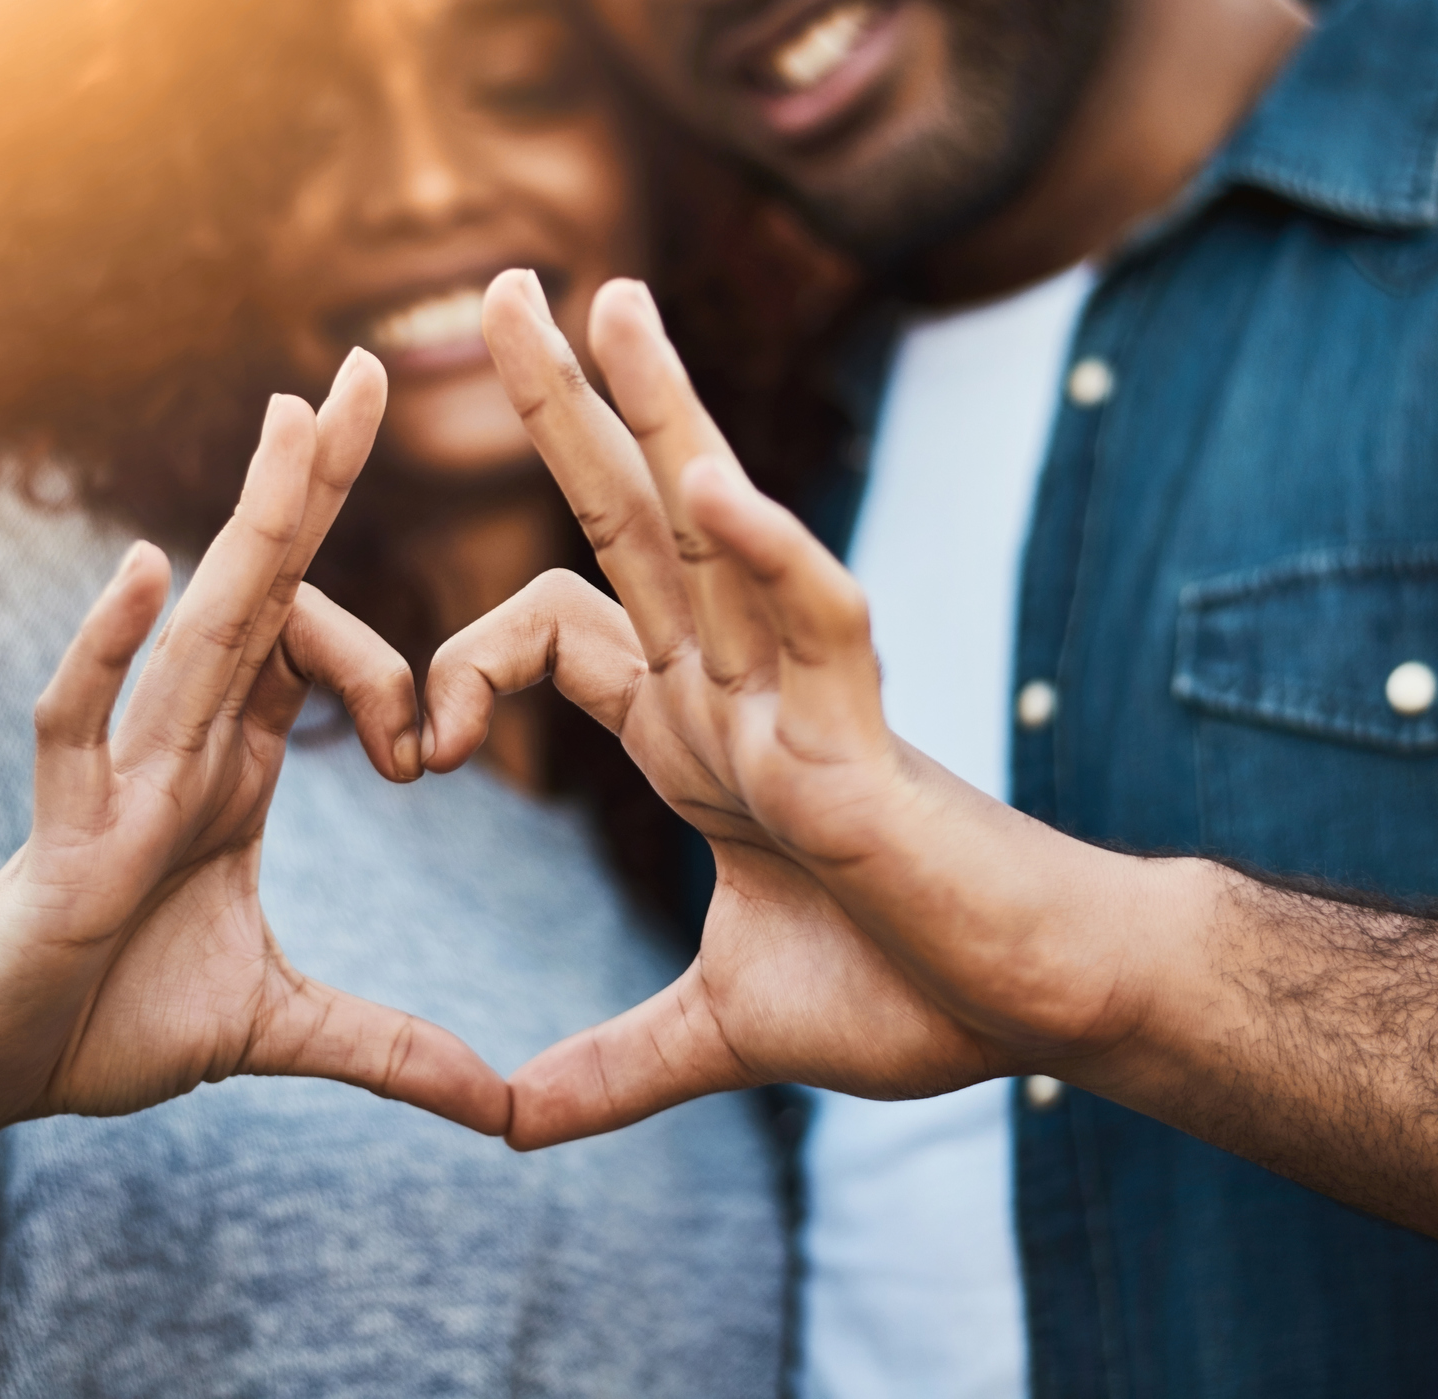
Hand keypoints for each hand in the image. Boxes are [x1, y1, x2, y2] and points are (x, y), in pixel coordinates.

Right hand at [0, 348, 509, 1151]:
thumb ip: (387, 1047)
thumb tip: (501, 1111)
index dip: (392, 673)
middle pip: (261, 591)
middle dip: (315, 485)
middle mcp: (178, 745)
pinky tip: (140, 575)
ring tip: (294, 419)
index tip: (435, 755)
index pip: (313, 652)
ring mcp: (119, 777)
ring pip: (192, 631)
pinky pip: (75, 726)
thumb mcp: (275, 1027)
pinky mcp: (61, 834)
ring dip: (248, 530)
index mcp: (229, 766)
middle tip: (371, 367)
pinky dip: (102, 653)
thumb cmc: (101, 1019)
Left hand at [423, 273, 1170, 1148]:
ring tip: (605, 300)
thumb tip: (518, 1123)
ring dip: (661, 411)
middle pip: (625, 517)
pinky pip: (817, 619)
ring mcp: (797, 699)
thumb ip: (615, 1062)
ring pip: (718, 528)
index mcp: (688, 733)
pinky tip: (709, 490)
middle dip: (563, 403)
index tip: (407, 756)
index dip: (457, 667)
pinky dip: (766, 556)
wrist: (1030, 1013)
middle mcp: (732, 688)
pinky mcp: (865, 738)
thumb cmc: (907, 992)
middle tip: (501, 286)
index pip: (551, 629)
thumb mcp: (719, 1029)